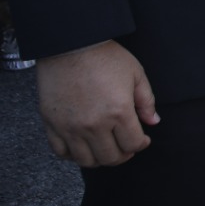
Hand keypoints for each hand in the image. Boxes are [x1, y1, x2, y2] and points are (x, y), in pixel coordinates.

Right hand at [35, 40, 158, 166]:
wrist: (71, 45)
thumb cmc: (105, 56)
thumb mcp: (135, 74)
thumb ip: (146, 101)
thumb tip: (153, 122)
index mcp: (118, 112)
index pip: (133, 144)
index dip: (141, 145)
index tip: (143, 140)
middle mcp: (94, 125)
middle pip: (111, 157)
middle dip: (123, 155)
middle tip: (126, 147)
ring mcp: (70, 127)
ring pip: (86, 160)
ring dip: (99, 158)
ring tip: (105, 147)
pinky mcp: (52, 125)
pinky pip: (61, 152)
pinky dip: (73, 155)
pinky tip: (82, 146)